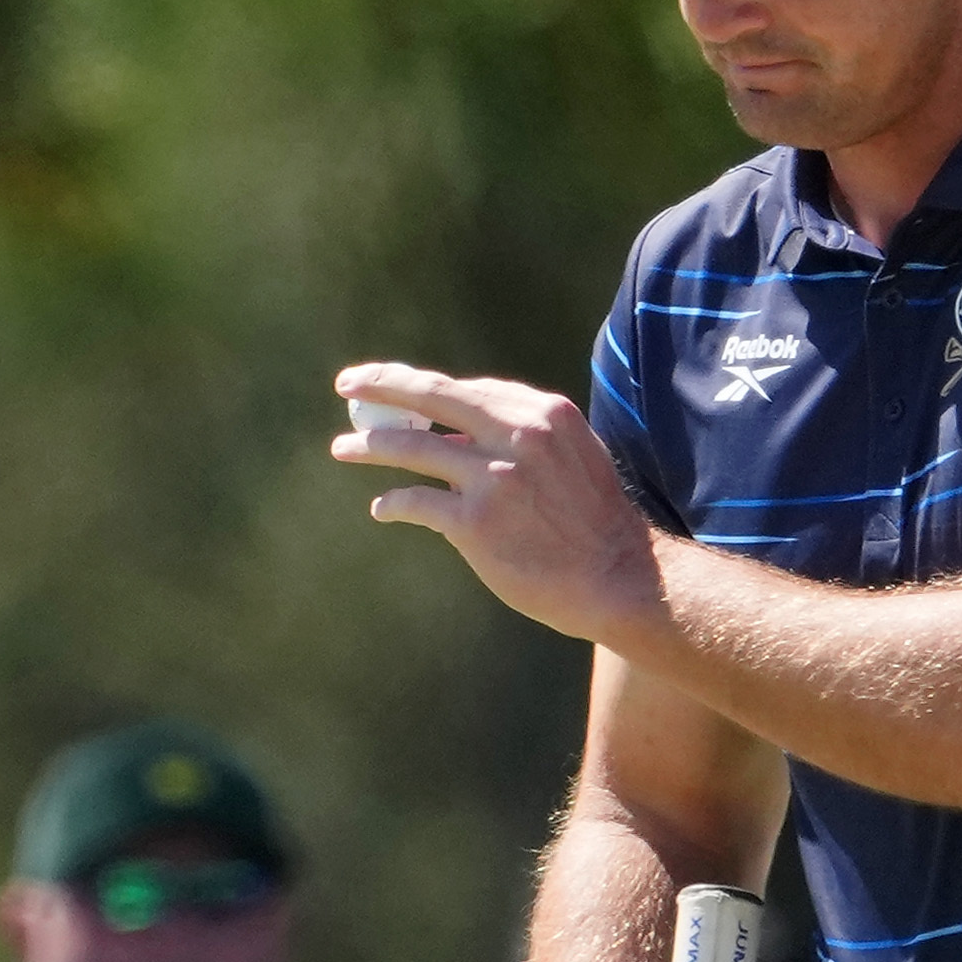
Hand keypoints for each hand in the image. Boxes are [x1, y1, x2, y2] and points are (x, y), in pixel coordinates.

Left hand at [330, 364, 663, 647]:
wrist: (618, 578)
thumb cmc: (596, 523)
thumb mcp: (572, 457)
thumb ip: (522, 436)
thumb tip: (456, 436)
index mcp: (543, 412)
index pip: (468, 390)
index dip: (423, 386)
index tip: (393, 383)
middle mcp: (516, 434)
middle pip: (432, 397)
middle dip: (382, 386)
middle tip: (348, 386)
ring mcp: (493, 477)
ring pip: (412, 447)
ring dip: (370, 446)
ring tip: (343, 449)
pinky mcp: (474, 522)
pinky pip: (415, 502)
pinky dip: (392, 504)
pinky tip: (383, 508)